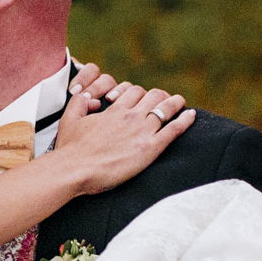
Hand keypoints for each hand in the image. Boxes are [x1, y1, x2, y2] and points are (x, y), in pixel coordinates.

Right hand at [53, 69, 192, 193]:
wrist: (75, 169)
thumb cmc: (70, 148)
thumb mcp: (70, 119)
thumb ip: (80, 104)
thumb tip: (89, 97)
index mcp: (114, 110)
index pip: (134, 92)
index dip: (140, 93)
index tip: (143, 99)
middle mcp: (131, 117)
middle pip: (153, 96)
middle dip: (160, 95)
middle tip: (165, 100)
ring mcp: (142, 132)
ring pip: (165, 108)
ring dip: (175, 103)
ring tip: (181, 102)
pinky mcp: (150, 149)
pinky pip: (173, 130)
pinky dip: (185, 121)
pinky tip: (192, 116)